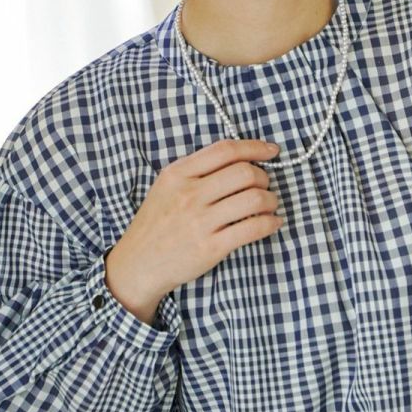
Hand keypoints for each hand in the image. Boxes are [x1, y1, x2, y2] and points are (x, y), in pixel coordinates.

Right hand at [106, 138, 284, 308]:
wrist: (138, 264)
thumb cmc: (156, 224)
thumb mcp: (166, 187)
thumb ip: (196, 170)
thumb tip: (239, 160)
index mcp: (178, 174)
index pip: (225, 150)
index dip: (255, 147)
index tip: (271, 151)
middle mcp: (189, 194)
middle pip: (244, 173)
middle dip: (264, 177)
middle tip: (265, 186)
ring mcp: (200, 222)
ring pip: (253, 199)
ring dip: (271, 200)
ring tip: (270, 205)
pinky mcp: (211, 247)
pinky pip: (252, 228)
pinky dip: (270, 223)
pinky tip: (272, 223)